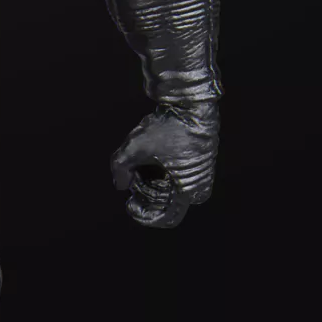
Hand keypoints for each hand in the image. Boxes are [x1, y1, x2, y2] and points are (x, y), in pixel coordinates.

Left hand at [110, 106, 216, 227]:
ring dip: (152, 180)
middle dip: (145, 191)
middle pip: (164, 203)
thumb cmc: (166, 126)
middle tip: (135, 174)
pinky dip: (161, 171)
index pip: (166, 218)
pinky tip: (153, 156)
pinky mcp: (200, 164)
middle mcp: (199, 186)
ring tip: (143, 161)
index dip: (144, 215)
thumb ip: (119, 169)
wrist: (191, 102)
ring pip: (169, 190)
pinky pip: (177, 177)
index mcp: (188, 189)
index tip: (130, 203)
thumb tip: (120, 185)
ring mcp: (202, 176)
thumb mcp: (133, 147)